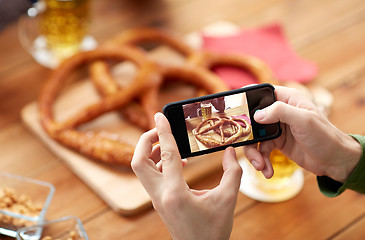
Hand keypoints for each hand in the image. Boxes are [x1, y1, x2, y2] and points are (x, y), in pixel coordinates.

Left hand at [132, 112, 241, 239]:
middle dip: (145, 141)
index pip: (166, 154)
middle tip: (160, 129)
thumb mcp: (227, 199)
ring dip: (151, 151)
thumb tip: (230, 151)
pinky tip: (177, 161)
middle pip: (138, 162)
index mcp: (176, 193)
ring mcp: (157, 199)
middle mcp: (161, 195)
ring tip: (169, 142)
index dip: (163, 131)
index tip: (159, 115)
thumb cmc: (213, 231)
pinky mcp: (160, 201)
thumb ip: (232, 172)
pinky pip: (151, 177)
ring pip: (141, 169)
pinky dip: (158, 163)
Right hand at [244, 86, 360, 181]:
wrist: (334, 161)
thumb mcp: (304, 120)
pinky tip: (267, 171)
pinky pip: (261, 150)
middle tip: (247, 147)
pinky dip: (262, 161)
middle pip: (252, 119)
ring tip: (260, 166)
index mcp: (286, 99)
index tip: (233, 112)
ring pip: (254, 138)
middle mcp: (279, 112)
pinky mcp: (276, 143)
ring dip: (254, 154)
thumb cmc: (325, 136)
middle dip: (247, 136)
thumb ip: (281, 112)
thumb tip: (257, 115)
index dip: (245, 101)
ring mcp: (276, 128)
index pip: (260, 93)